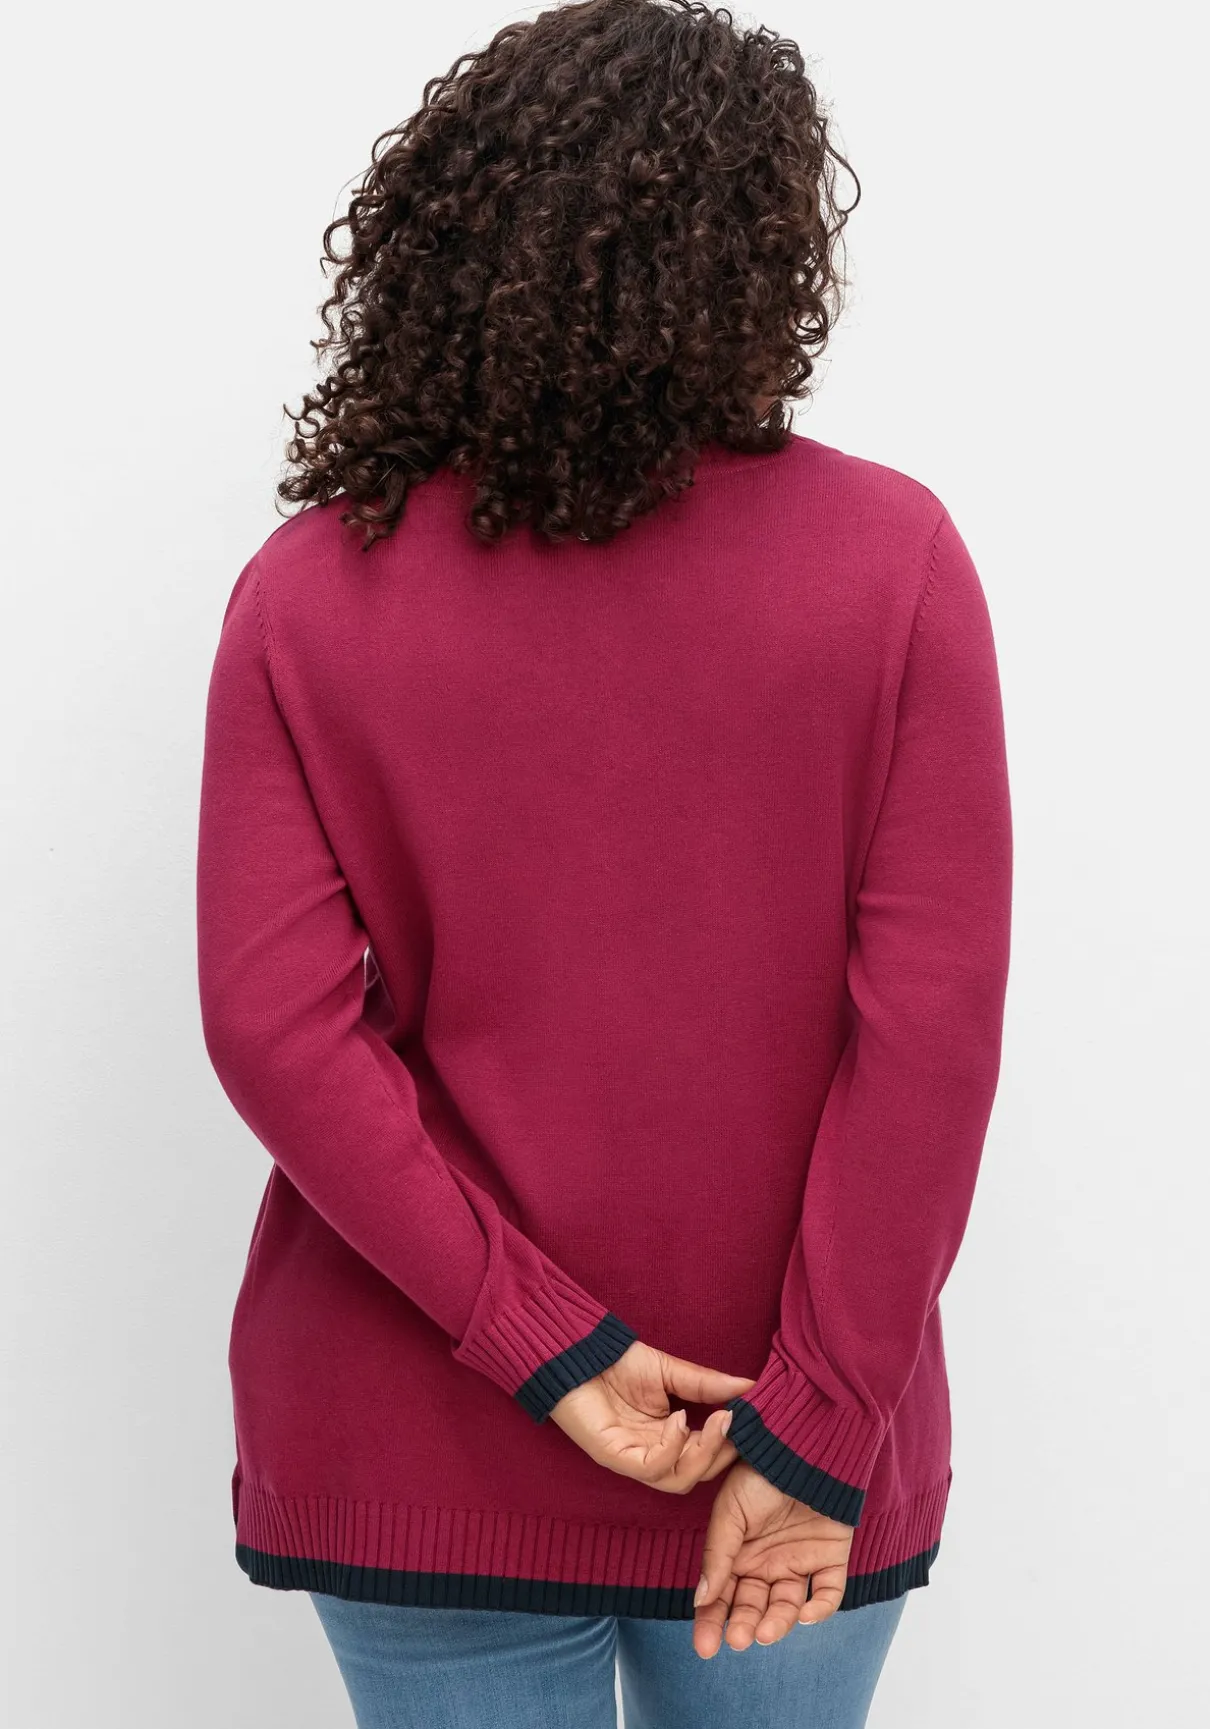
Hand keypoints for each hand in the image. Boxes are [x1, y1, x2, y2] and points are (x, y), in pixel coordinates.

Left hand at [549, 1341, 754, 1493]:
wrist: (578, 1352)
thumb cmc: (617, 1362)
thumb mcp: (670, 1370)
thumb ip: (706, 1384)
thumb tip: (748, 1386)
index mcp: (666, 1436)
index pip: (705, 1455)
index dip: (729, 1443)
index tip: (752, 1419)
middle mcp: (651, 1453)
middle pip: (696, 1474)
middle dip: (722, 1452)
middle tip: (736, 1422)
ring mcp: (632, 1458)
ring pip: (678, 1479)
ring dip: (703, 1453)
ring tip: (716, 1421)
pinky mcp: (614, 1456)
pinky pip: (652, 1468)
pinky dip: (672, 1447)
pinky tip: (679, 1420)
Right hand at [692, 1460, 853, 1656]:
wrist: (803, 1448)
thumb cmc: (759, 1474)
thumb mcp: (728, 1512)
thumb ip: (716, 1556)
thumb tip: (700, 1599)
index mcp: (737, 1553)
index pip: (720, 1597)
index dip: (711, 1622)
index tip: (704, 1647)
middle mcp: (766, 1563)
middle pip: (753, 1607)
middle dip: (744, 1626)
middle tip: (739, 1639)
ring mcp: (799, 1562)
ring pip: (787, 1606)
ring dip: (777, 1623)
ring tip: (766, 1632)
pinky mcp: (830, 1559)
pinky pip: (827, 1593)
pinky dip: (820, 1608)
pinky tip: (807, 1614)